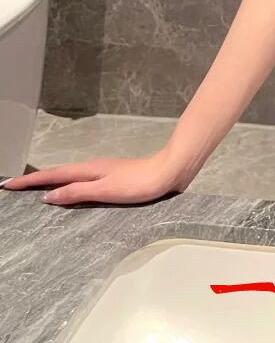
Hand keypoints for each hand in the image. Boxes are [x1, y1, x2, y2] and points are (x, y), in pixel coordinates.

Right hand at [1, 148, 191, 206]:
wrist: (168, 173)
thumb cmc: (138, 183)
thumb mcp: (105, 190)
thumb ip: (77, 192)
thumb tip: (48, 196)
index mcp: (87, 170)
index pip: (52, 176)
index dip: (29, 181)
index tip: (8, 184)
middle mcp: (91, 169)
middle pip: (56, 174)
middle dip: (33, 180)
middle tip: (13, 186)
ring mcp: (101, 172)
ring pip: (67, 176)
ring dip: (48, 181)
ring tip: (32, 190)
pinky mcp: (110, 179)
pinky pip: (79, 181)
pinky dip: (65, 184)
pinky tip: (67, 193)